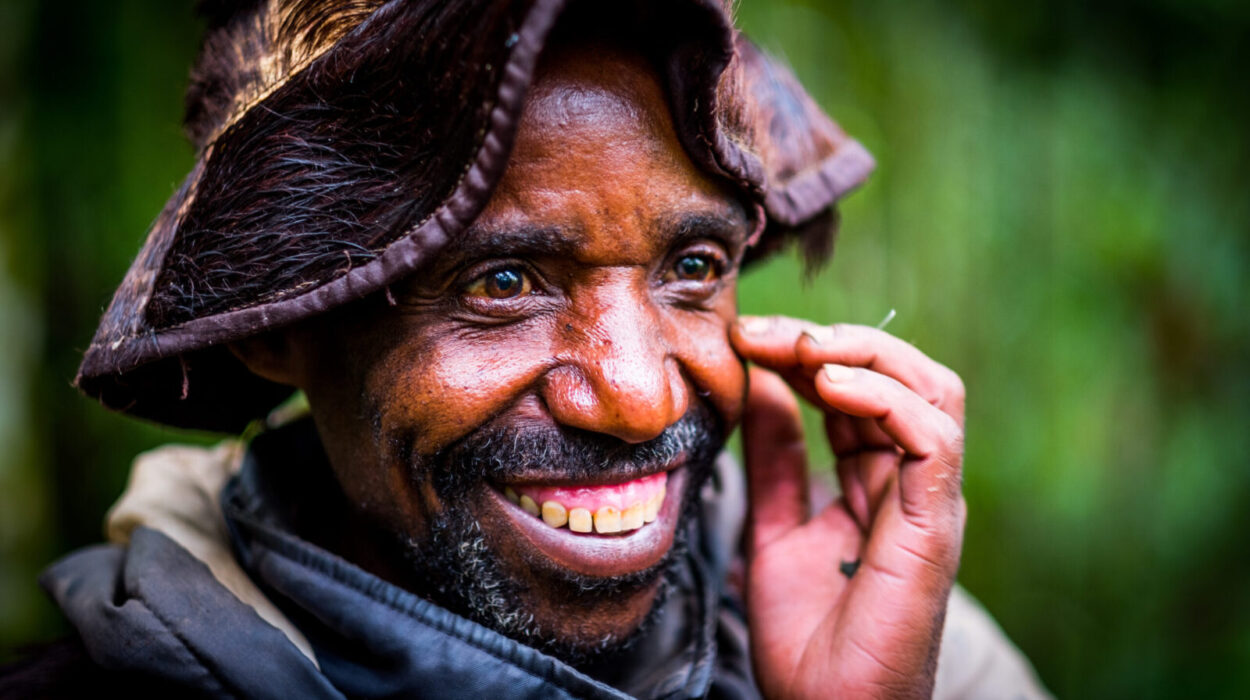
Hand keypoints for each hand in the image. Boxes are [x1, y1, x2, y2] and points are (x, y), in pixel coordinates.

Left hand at [731, 315, 966, 698]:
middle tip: (768, 333)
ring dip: (865, 356)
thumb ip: (774, 458)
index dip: (805, 353)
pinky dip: (886, 400)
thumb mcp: (773, 526)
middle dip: (833, 341)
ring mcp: (929, 503)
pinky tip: (831, 387)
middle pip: (902, 376)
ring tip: (804, 348)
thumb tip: (763, 383)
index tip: (745, 339)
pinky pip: (934, 440)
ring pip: (932, 392)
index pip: (857, 390)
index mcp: (876, 482)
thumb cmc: (807, 639)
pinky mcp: (935, 527)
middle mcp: (912, 484)